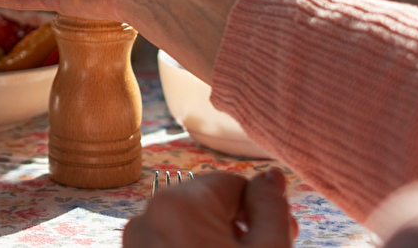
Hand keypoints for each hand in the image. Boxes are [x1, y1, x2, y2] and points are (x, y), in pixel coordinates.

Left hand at [124, 170, 296, 247]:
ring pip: (186, 226)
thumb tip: (271, 175)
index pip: (231, 183)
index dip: (262, 209)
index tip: (283, 234)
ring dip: (213, 239)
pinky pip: (166, 243)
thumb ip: (271, 208)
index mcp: (179, 205)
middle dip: (237, 224)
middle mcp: (147, 216)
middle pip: (207, 203)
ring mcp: (134, 243)